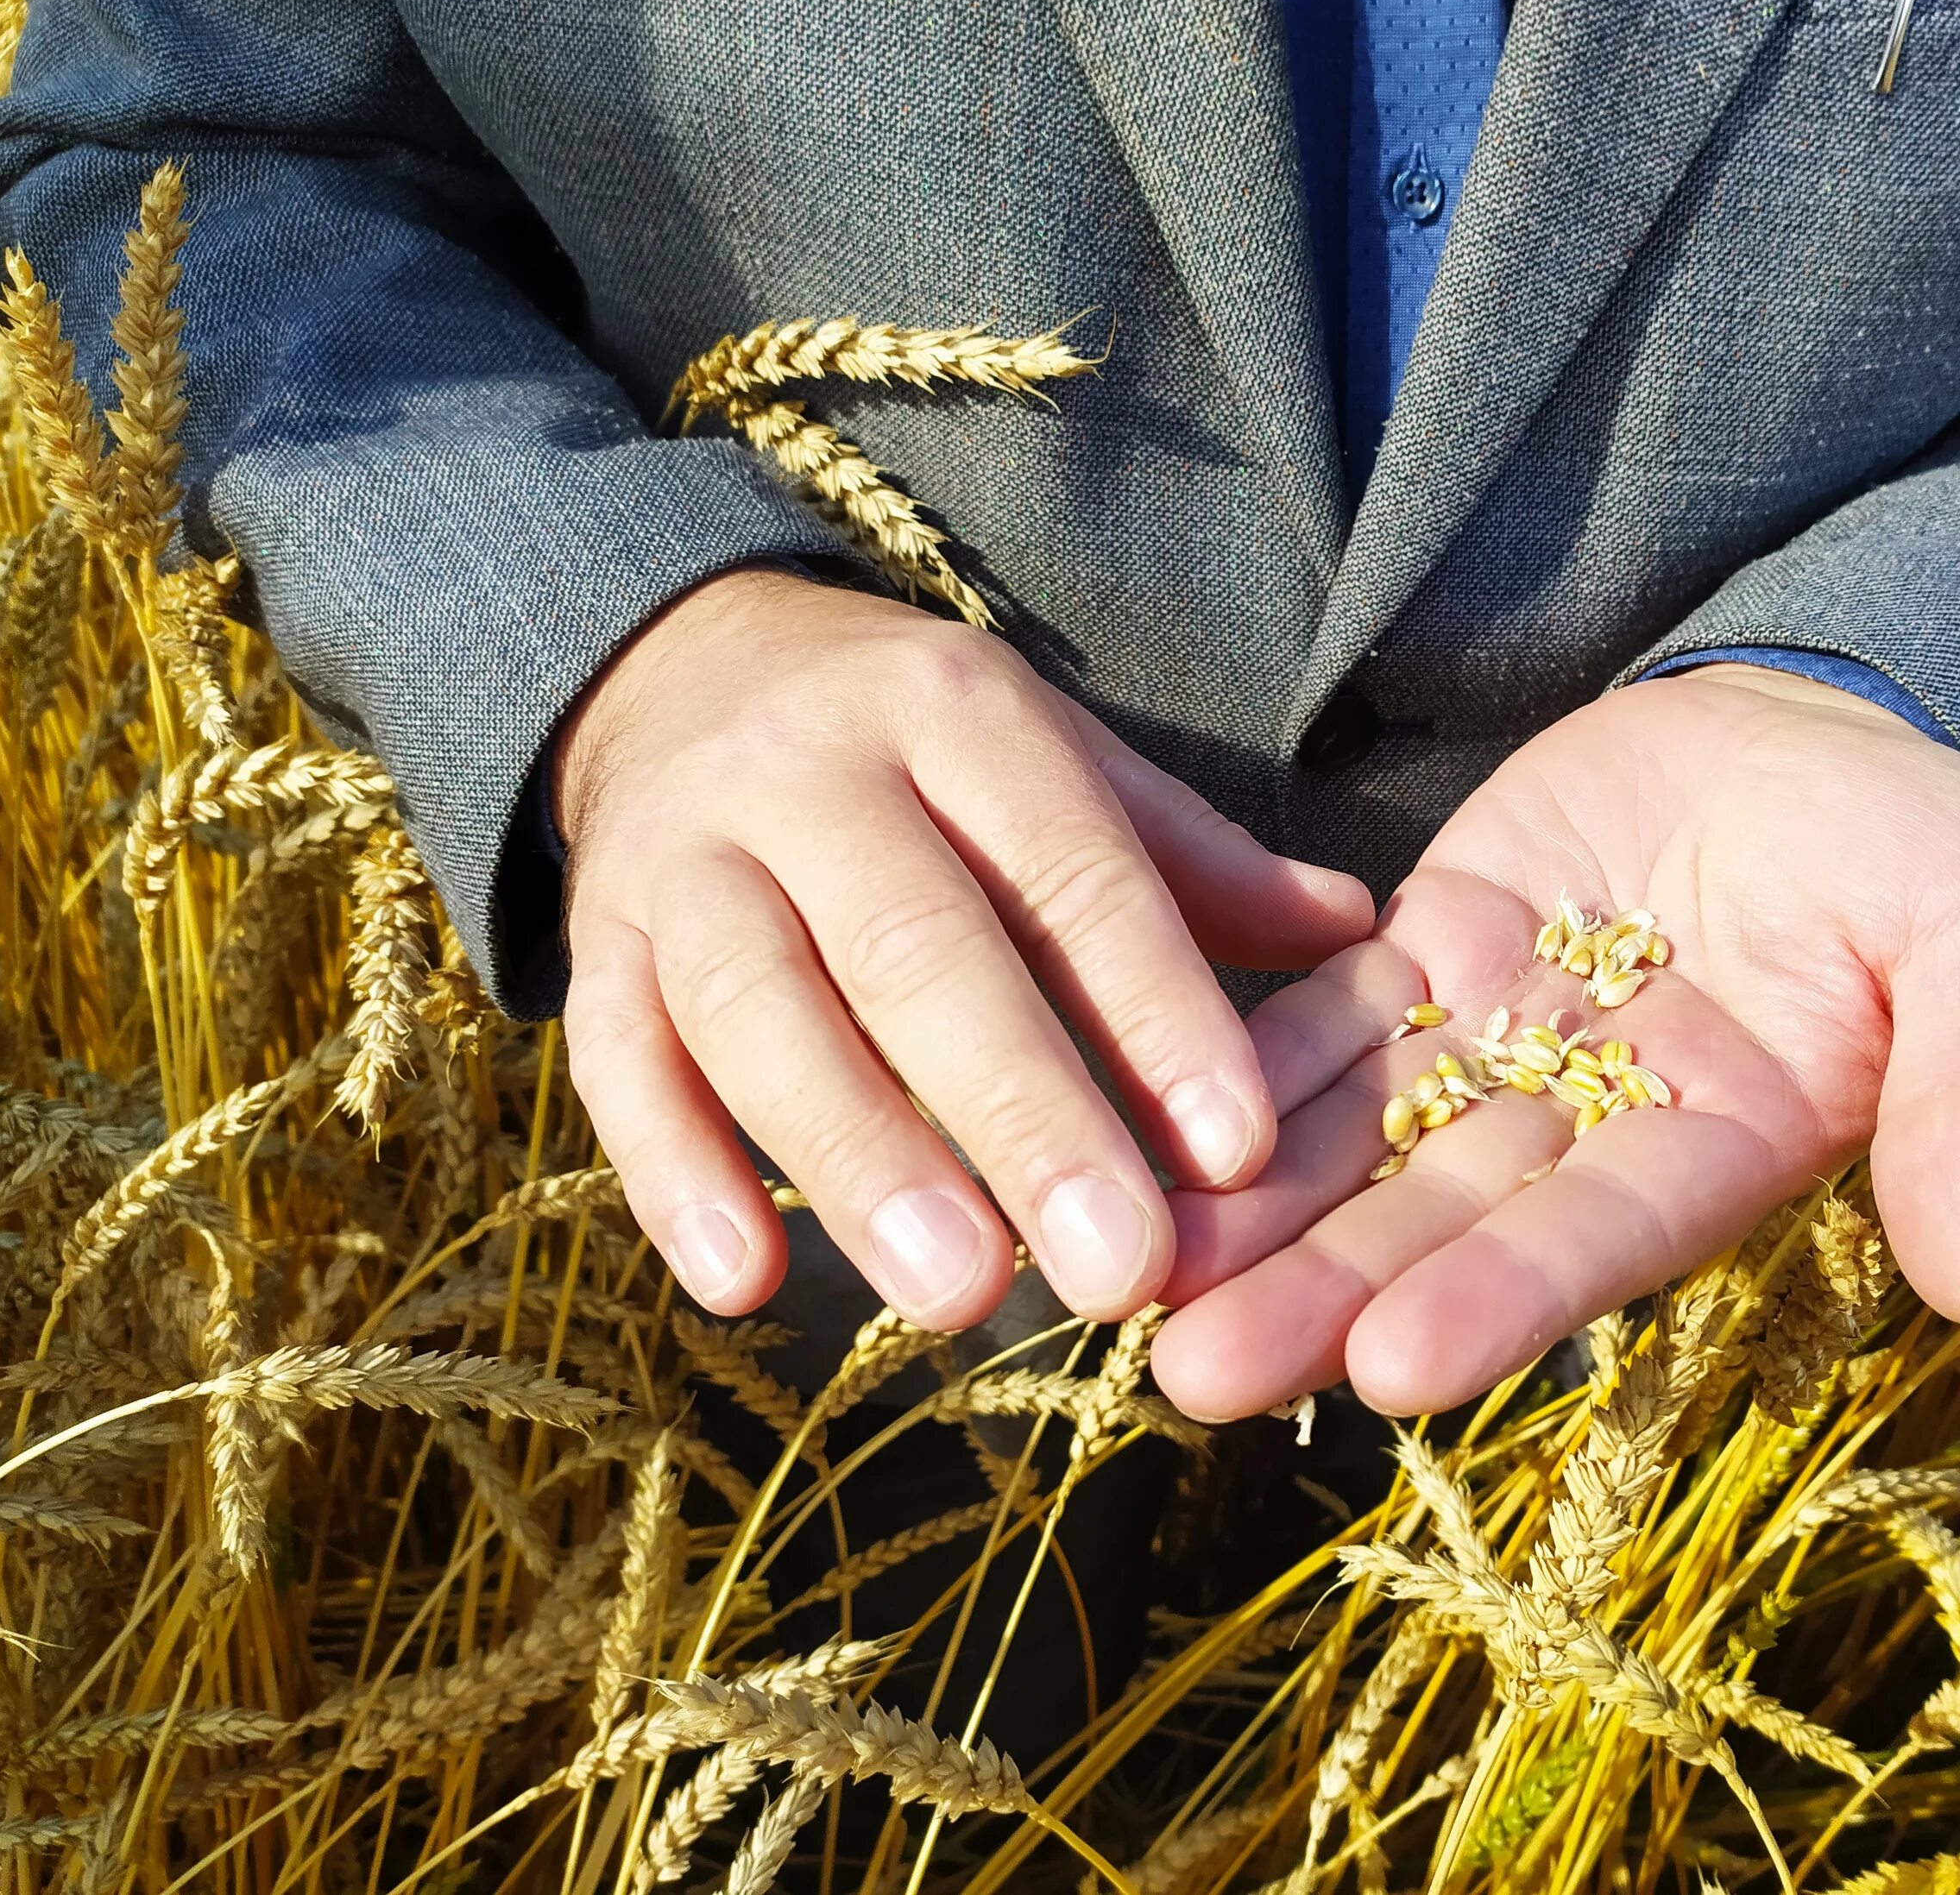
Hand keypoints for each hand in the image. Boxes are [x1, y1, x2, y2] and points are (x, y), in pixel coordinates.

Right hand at [555, 566, 1374, 1327]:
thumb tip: (1365, 944)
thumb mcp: (1058, 766)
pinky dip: (672, 1175)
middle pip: (918, 946)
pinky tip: (745, 1285)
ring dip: (859, 1157)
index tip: (1239, 1150)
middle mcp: (814, 772)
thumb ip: (1192, 865)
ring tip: (960, 1295)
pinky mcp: (594, 939)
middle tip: (1118, 1269)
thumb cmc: (920, 753)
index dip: (1158, 1010)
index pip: (1076, 869)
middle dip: (1023, 1112)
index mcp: (962, 715)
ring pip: (762, 1006)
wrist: (681, 664)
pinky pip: (617, 1059)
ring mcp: (686, 854)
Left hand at [1147, 664, 1959, 1420]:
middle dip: (1322, 1295)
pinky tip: (1134, 1112)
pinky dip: (1242, 1060)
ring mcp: (1500, 1040)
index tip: (1395, 1370)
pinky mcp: (1433, 946)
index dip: (1504, 1300)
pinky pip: (1330, 1011)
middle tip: (1191, 1375)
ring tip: (1131, 1277)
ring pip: (1360, 1136)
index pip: (1601, 1239)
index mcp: (1721, 1151)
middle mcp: (1588, 1128)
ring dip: (1250, 1206)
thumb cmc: (1928, 854)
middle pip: (1442, 1221)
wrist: (1826, 729)